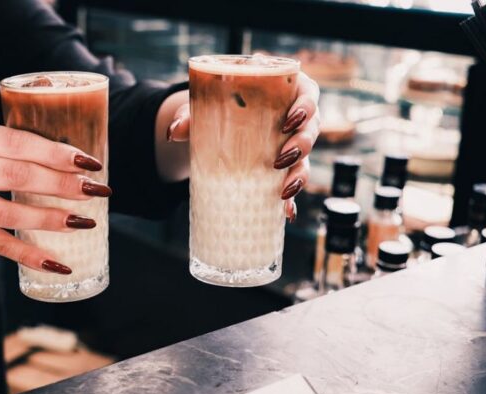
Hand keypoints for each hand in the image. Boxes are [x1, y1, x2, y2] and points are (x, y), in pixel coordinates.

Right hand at [0, 123, 109, 273]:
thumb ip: (6, 144)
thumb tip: (68, 157)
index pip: (16, 143)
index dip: (55, 153)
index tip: (89, 161)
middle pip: (16, 176)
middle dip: (62, 184)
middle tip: (96, 189)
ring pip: (8, 214)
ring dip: (50, 219)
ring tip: (84, 221)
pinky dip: (29, 255)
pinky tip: (57, 262)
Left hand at [166, 72, 320, 221]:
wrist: (217, 119)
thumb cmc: (221, 102)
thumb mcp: (205, 104)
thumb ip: (190, 114)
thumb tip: (172, 133)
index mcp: (287, 90)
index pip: (308, 95)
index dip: (306, 107)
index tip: (288, 121)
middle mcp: (296, 117)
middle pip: (312, 129)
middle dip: (302, 145)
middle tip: (280, 158)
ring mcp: (293, 142)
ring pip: (307, 158)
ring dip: (300, 175)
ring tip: (284, 190)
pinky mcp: (286, 165)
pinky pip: (293, 181)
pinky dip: (291, 199)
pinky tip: (286, 212)